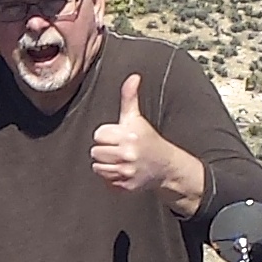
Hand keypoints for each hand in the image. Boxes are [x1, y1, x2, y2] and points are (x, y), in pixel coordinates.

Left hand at [90, 73, 178, 196]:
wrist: (166, 166)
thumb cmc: (147, 139)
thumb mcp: (137, 118)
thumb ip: (129, 98)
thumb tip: (132, 77)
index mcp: (129, 135)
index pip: (98, 135)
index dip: (107, 135)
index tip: (118, 136)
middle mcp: (128, 153)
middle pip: (95, 151)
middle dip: (105, 149)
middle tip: (119, 148)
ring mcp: (127, 171)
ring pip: (97, 166)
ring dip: (105, 163)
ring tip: (120, 159)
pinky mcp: (125, 185)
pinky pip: (104, 179)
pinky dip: (111, 176)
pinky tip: (123, 170)